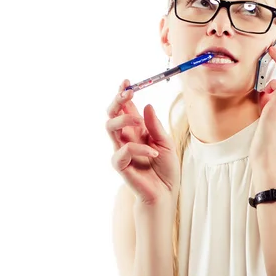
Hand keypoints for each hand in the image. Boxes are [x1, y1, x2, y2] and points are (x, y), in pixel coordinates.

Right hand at [105, 79, 179, 204]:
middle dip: (117, 100)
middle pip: (112, 113)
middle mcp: (126, 137)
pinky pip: (123, 151)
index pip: (125, 108)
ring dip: (124, 120)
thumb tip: (147, 105)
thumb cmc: (165, 169)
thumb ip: (155, 126)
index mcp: (136, 130)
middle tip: (127, 92)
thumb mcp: (166, 143)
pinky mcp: (120, 165)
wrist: (166, 193)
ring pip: (109, 127)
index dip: (123, 93)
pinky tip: (153, 154)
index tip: (127, 81)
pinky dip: (139, 149)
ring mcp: (121, 150)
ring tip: (139, 123)